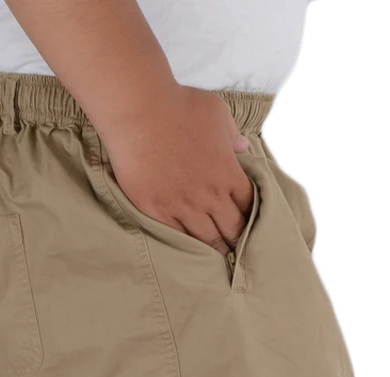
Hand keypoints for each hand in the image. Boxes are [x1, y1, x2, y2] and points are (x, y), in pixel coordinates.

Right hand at [100, 84, 253, 254]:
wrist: (138, 112)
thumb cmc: (178, 106)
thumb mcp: (216, 112)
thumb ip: (232, 134)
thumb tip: (243, 146)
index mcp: (228, 173)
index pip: (249, 207)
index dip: (251, 217)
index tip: (248, 223)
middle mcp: (209, 196)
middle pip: (231, 229)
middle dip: (236, 239)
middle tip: (236, 247)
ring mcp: (182, 206)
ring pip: (206, 239)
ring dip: (214, 248)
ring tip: (216, 257)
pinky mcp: (156, 211)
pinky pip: (176, 237)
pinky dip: (186, 245)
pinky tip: (189, 251)